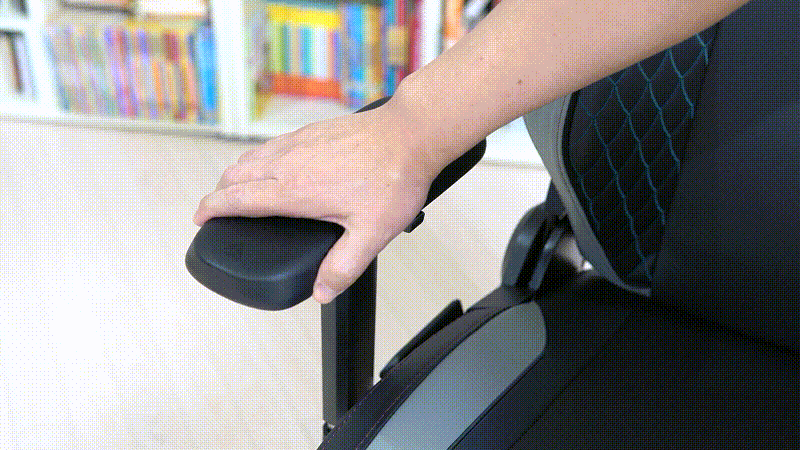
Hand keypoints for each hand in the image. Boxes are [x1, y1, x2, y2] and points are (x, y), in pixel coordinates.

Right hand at [193, 101, 438, 302]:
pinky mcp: (313, 130)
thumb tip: (322, 291)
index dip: (212, 209)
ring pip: (253, 156)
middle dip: (219, 191)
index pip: (237, 199)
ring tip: (238, 188)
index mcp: (294, 190)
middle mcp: (289, 162)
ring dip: (238, 173)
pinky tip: (274, 166)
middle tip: (215, 207)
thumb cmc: (392, 178)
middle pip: (237, 174)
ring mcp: (300, 142)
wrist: (410, 134)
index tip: (199, 218)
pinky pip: (273, 144)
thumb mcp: (371, 233)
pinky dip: (260, 158)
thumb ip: (343, 266)